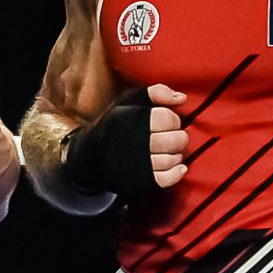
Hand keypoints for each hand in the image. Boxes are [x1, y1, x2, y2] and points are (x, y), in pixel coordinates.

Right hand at [65, 84, 190, 194]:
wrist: (90, 155)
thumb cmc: (115, 125)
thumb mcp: (128, 101)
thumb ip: (155, 93)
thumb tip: (182, 98)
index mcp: (134, 119)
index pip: (167, 118)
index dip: (173, 120)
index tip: (168, 122)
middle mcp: (136, 141)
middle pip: (174, 140)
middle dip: (179, 137)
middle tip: (173, 137)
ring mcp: (138, 163)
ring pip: (171, 160)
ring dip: (177, 154)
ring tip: (170, 150)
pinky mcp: (140, 179)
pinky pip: (166, 179)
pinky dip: (177, 173)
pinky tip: (180, 167)